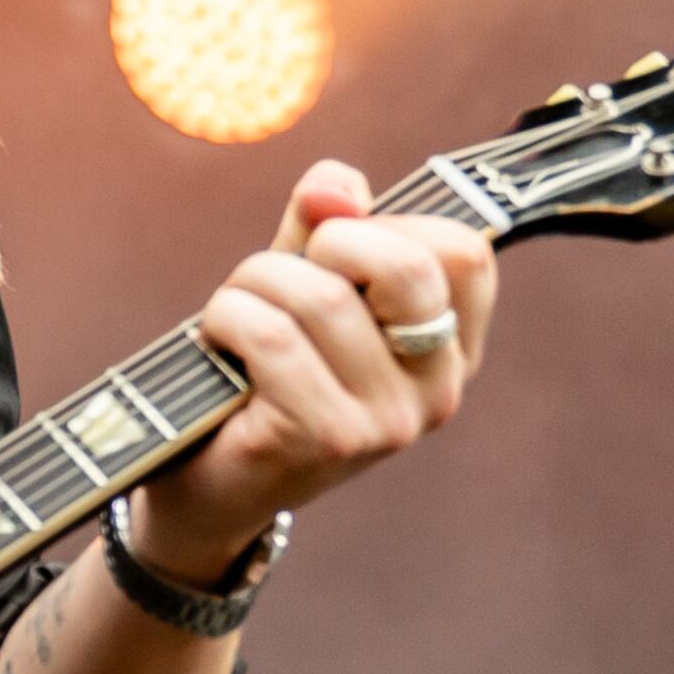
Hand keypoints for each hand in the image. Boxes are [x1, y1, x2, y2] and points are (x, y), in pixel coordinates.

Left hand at [133, 159, 499, 579]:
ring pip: (320, 295)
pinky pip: (273, 336)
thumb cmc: (261, 376)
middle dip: (322, 243)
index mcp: (452, 350)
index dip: (389, 225)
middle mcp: (436, 391)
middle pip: (406, 265)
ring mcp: (386, 422)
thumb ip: (321, 228)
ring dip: (253, 282)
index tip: (334, 250)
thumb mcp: (301, 289)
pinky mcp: (325, 439)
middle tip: (279, 275)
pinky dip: (227, 318)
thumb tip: (335, 184)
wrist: (209, 489)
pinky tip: (217, 343)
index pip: (464, 252)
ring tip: (233, 313)